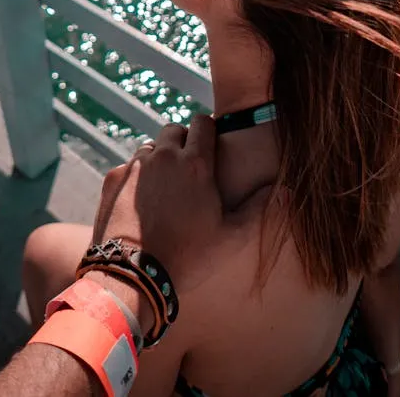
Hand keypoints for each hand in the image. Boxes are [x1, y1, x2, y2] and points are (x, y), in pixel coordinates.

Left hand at [92, 114, 262, 294]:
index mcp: (196, 164)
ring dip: (158, 158)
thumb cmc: (188, 258)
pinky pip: (128, 166)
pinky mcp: (113, 179)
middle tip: (188, 169)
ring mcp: (135, 166)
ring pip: (149, 147)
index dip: (209, 131)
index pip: (204, 123)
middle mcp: (164, 156)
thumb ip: (259, 209)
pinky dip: (136, 177)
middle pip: (174, 130)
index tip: (210, 146)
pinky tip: (141, 203)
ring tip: (165, 187)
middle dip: (182, 142)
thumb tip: (286, 190)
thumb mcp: (232, 238)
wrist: (133, 276)